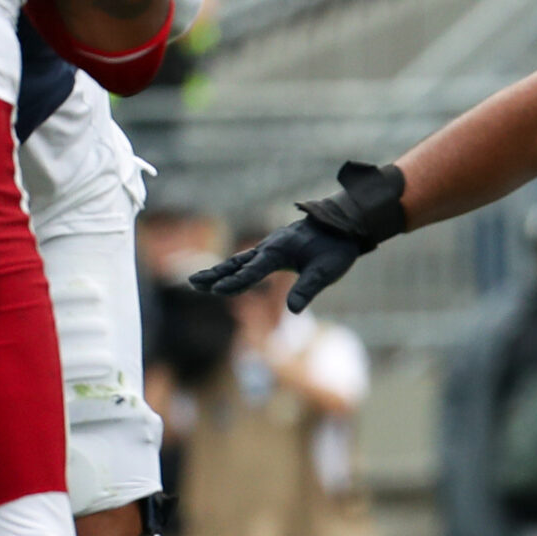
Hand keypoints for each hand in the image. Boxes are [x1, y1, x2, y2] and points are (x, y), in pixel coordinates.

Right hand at [192, 217, 367, 312]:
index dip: (235, 282)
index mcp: (280, 251)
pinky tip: (226, 273)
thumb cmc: (336, 248)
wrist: (344, 225)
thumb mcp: (327, 270)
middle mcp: (270, 247)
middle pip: (237, 263)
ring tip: (197, 281)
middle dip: (215, 274)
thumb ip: (308, 288)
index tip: (216, 290)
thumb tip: (293, 310)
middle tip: (192, 282)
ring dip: (219, 271)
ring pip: (240, 260)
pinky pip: (249, 260)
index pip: (253, 270)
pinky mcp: (275, 249)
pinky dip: (234, 267)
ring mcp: (271, 247)